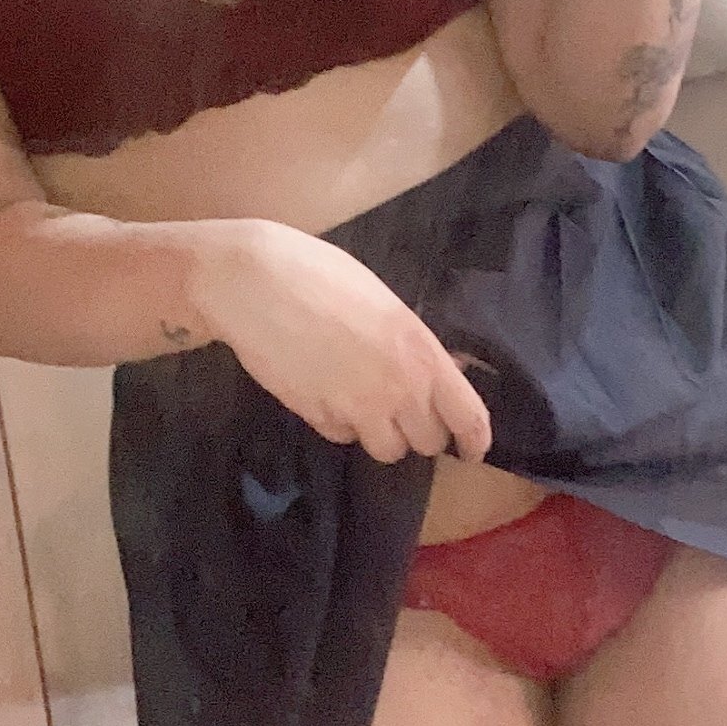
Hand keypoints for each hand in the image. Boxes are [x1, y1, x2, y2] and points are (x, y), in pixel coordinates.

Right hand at [204, 224, 492, 465]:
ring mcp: (357, 409)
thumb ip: (415, 345)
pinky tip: (327, 391)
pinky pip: (343, 437)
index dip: (474, 441)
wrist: (252, 284)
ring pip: (387, 450)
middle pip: (428, 442)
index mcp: (422, 354)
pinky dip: (341, 424)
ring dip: (382, 434)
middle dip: (420, 432)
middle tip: (405, 412)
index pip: (468, 417)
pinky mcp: (318, 419)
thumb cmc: (321, 275)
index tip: (471, 450)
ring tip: (365, 404)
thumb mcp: (386, 305)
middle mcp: (398, 389)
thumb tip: (440, 371)